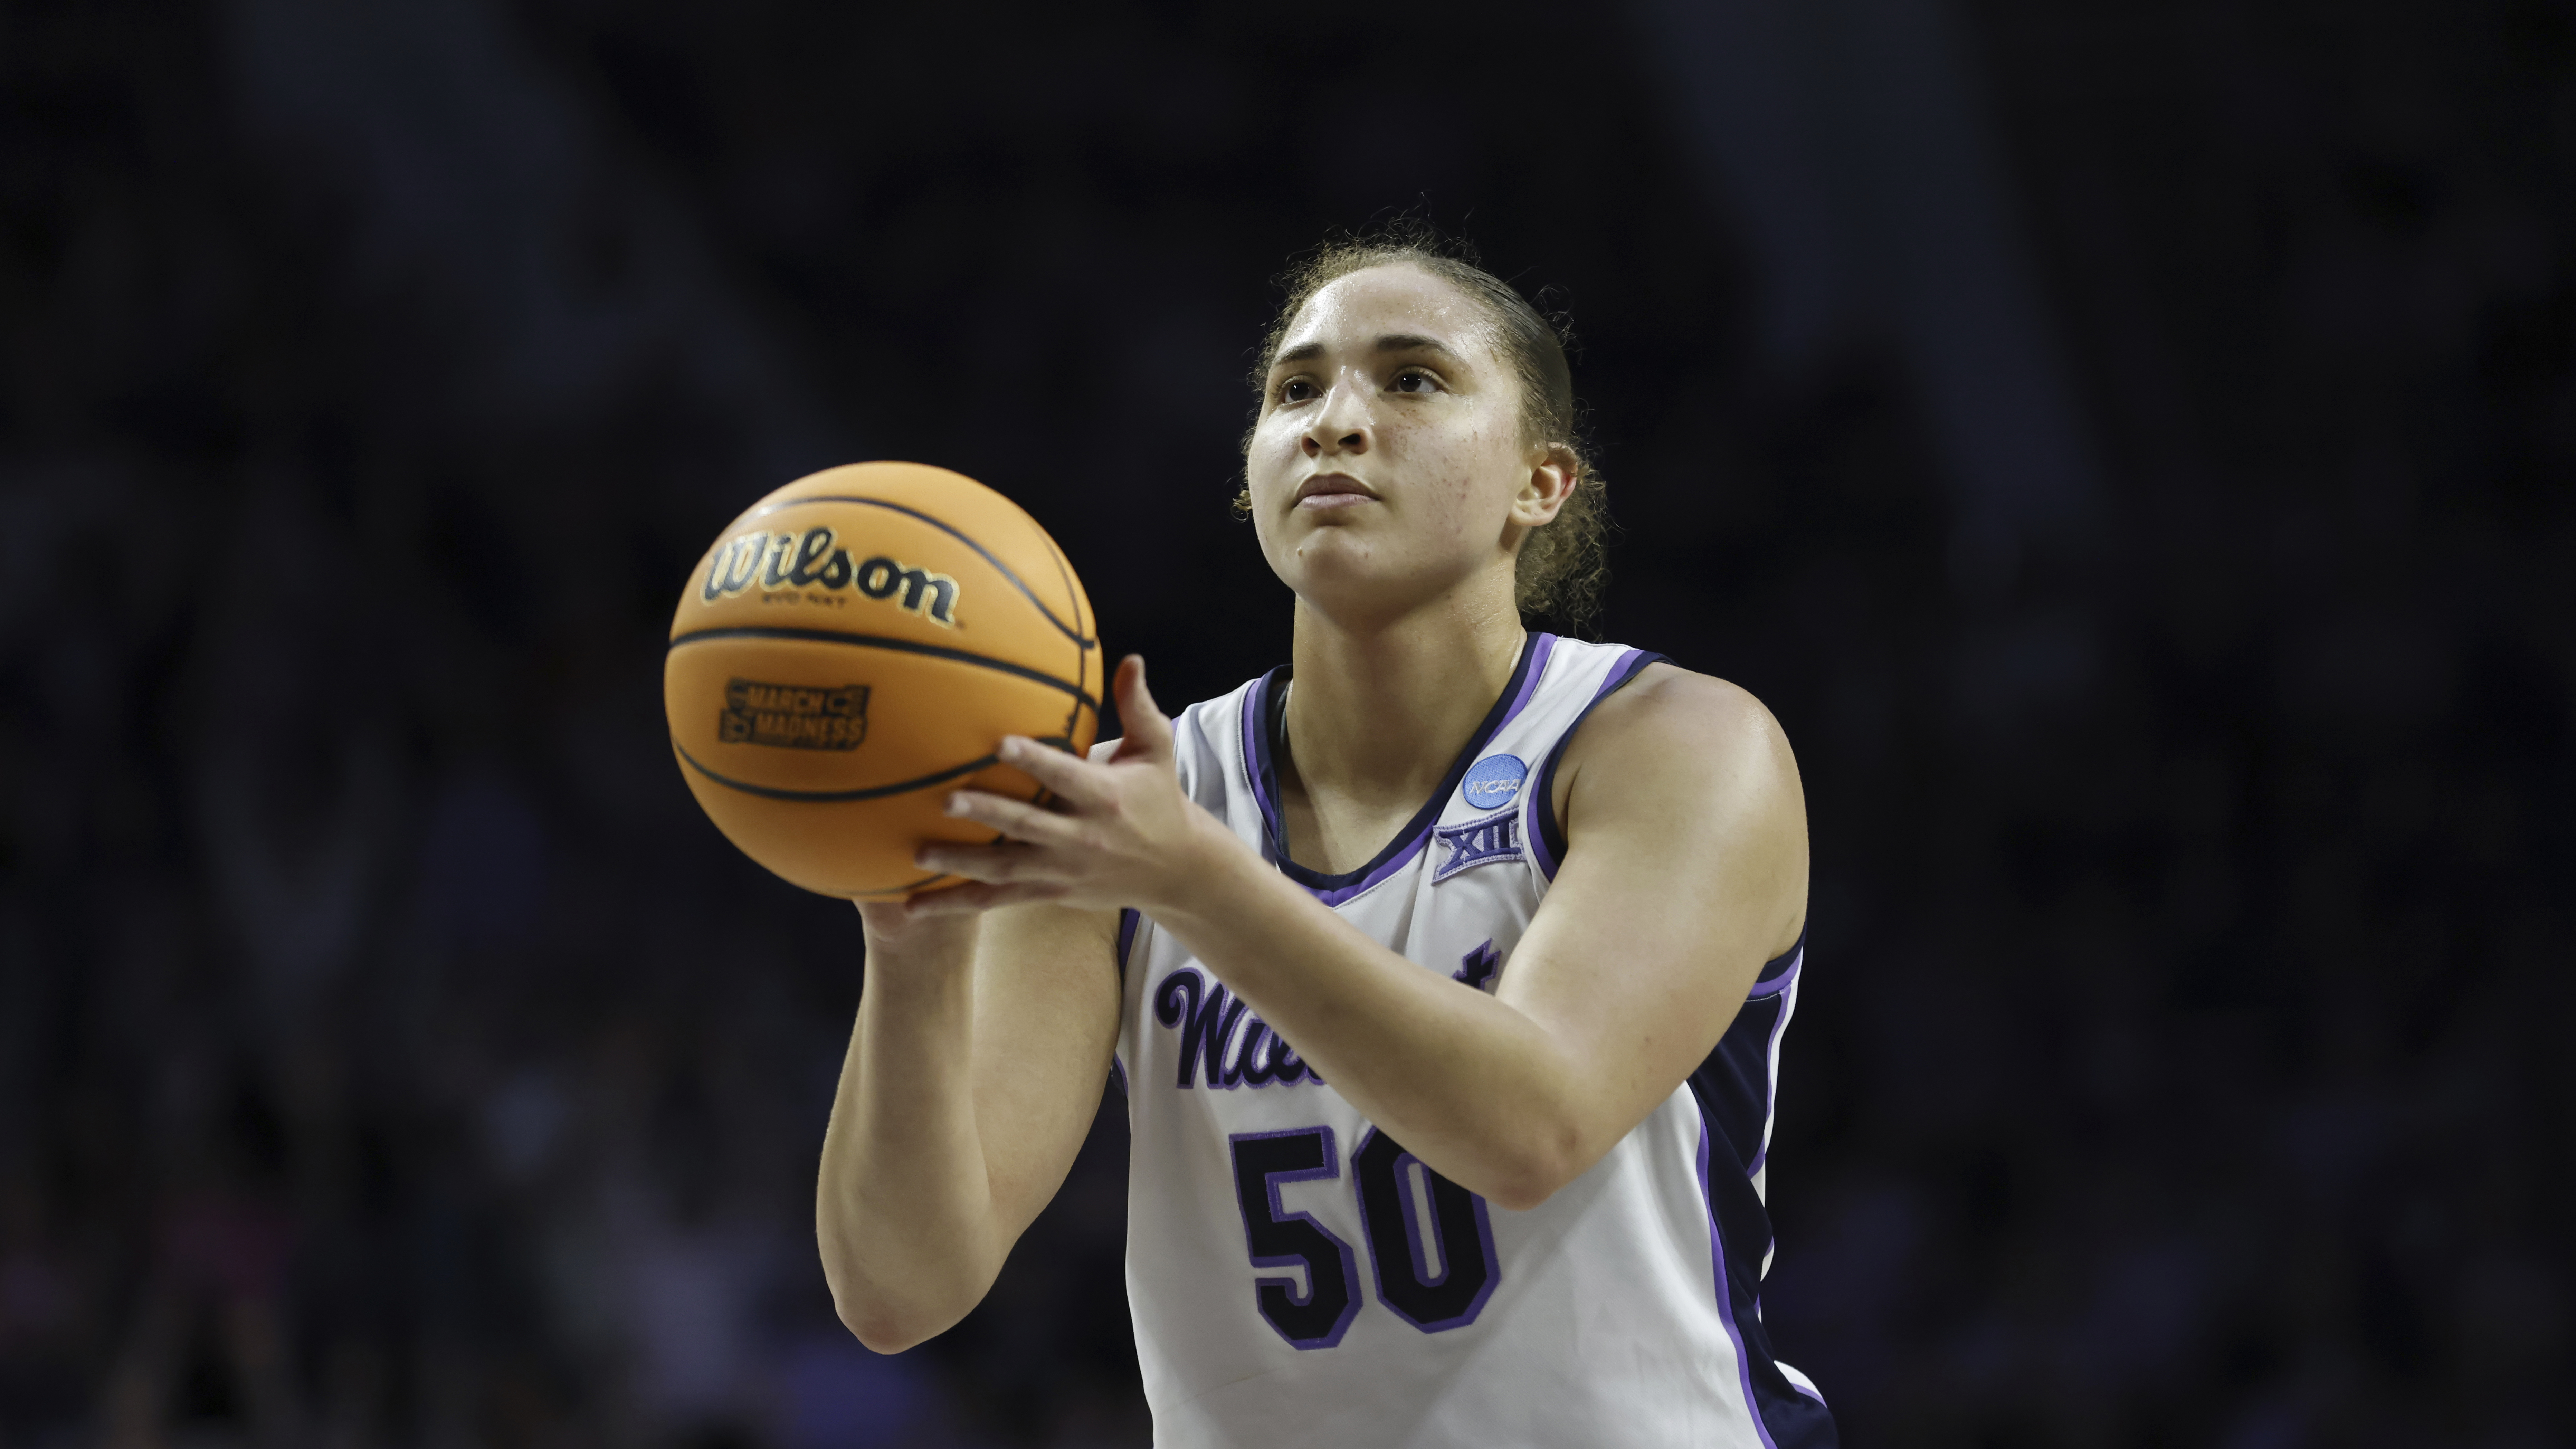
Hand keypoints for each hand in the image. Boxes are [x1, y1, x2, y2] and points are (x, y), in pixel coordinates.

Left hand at [907, 656, 1224, 915]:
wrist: (1175, 869)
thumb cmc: (1159, 799)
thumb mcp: (1157, 750)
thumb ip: (1137, 706)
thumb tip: (1129, 658)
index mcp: (1104, 797)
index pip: (1064, 776)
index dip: (1033, 760)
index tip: (1000, 742)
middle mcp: (1081, 837)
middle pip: (1027, 825)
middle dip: (987, 813)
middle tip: (946, 799)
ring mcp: (1063, 870)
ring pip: (1006, 868)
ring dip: (962, 862)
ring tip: (919, 853)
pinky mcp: (1050, 892)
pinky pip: (998, 900)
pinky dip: (957, 904)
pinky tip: (915, 905)